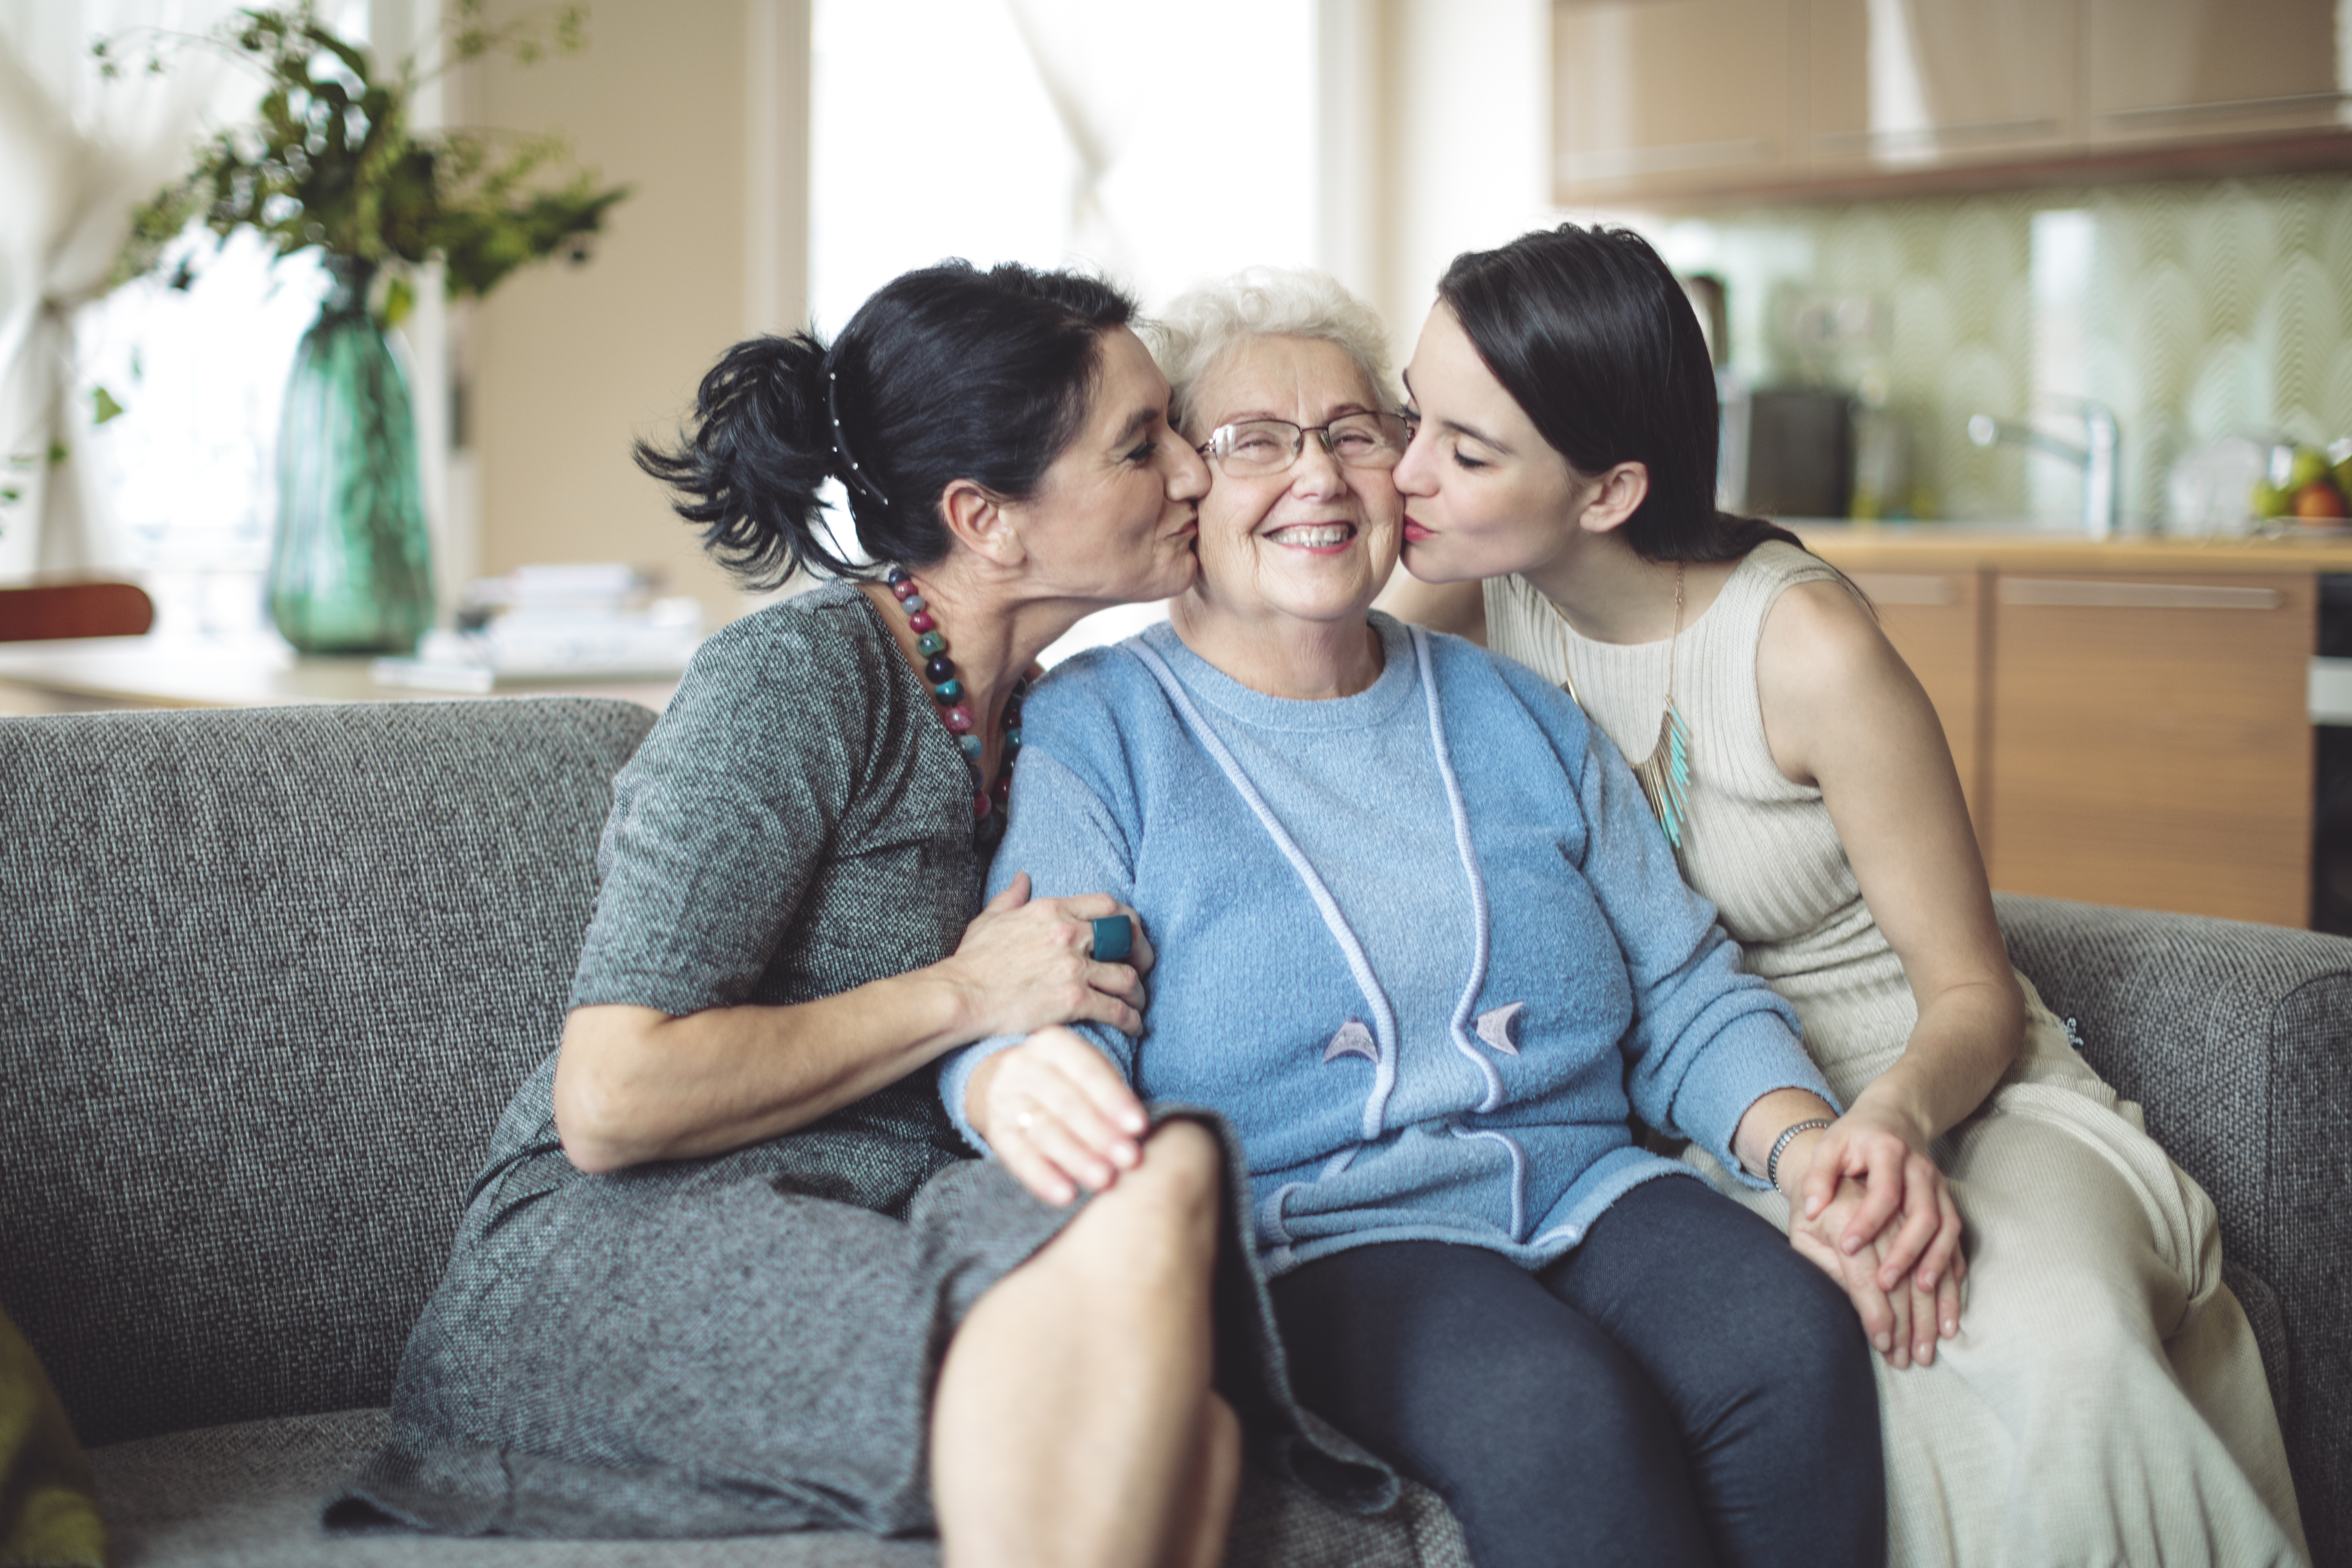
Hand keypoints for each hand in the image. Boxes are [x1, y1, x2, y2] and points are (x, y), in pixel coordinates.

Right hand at [936, 873, 1155, 1040]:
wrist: (960, 996)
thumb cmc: (972, 962)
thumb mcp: (991, 919)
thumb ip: (1012, 897)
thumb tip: (1023, 878)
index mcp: (1052, 910)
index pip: (1109, 905)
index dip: (1128, 920)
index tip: (1132, 935)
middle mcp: (1069, 934)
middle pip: (1127, 936)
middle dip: (1142, 953)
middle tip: (1144, 968)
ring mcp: (1073, 967)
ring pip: (1127, 977)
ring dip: (1138, 993)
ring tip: (1137, 1004)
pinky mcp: (1073, 1001)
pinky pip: (1117, 1009)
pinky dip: (1131, 1020)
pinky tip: (1132, 1027)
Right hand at [969, 1026, 1149, 1204]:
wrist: (1001, 1082)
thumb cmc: (1063, 1080)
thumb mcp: (1083, 1071)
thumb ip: (1110, 1094)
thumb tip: (1138, 1131)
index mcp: (1053, 1043)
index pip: (1088, 1070)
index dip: (1114, 1099)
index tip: (1140, 1127)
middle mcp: (1024, 1065)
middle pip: (1066, 1101)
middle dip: (1100, 1133)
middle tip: (1129, 1159)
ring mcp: (1005, 1097)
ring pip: (1043, 1129)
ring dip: (1076, 1156)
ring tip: (1103, 1179)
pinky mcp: (995, 1130)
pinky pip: (1017, 1156)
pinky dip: (1042, 1177)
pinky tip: (1066, 1195)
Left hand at [1782, 1132, 1964, 1367]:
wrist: (1893, 1120)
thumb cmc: (1853, 1139)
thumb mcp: (1829, 1146)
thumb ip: (1819, 1175)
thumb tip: (1812, 1209)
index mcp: (1889, 1153)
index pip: (1884, 1191)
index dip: (1868, 1220)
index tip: (1848, 1247)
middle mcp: (1921, 1171)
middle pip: (1924, 1215)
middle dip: (1907, 1252)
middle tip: (1886, 1285)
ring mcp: (1940, 1188)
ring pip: (1948, 1230)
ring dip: (1939, 1266)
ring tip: (1926, 1298)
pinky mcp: (1948, 1203)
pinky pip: (1958, 1239)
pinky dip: (1954, 1268)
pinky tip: (1950, 1299)